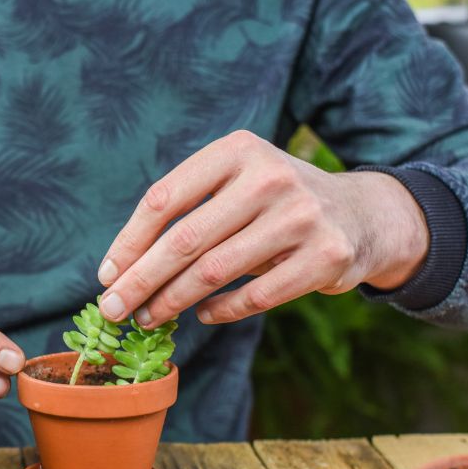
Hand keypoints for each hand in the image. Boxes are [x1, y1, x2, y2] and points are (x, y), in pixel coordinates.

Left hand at [95, 130, 429, 326]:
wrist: (361, 215)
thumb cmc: (274, 205)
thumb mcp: (235, 184)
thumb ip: (186, 212)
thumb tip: (119, 270)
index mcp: (237, 150)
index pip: (164, 199)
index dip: (128, 243)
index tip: (106, 276)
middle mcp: (270, 177)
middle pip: (184, 239)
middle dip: (140, 280)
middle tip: (113, 309)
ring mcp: (301, 216)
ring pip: (215, 271)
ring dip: (172, 301)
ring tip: (148, 317)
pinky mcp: (325, 256)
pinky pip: (256, 295)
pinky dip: (221, 310)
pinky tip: (201, 315)